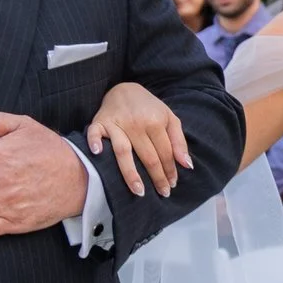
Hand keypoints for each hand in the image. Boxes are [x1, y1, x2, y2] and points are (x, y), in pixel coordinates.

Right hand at [88, 81, 190, 198]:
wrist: (124, 89)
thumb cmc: (149, 108)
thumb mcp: (169, 118)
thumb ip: (179, 141)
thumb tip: (187, 165)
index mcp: (155, 122)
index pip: (165, 152)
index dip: (170, 170)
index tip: (172, 184)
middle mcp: (136, 123)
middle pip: (148, 156)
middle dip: (157, 177)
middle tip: (163, 192)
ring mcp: (117, 123)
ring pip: (123, 151)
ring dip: (131, 173)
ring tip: (139, 191)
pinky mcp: (100, 122)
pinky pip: (94, 133)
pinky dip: (94, 141)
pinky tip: (98, 153)